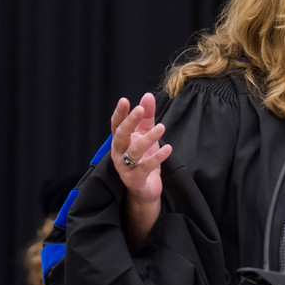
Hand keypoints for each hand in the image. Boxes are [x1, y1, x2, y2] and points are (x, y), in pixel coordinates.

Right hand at [111, 93, 171, 249]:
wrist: (145, 189)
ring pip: (134, 152)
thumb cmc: (144, 159)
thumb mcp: (145, 135)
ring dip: (147, 139)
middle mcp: (119, 154)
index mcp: (120, 142)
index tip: (125, 100)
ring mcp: (125, 167)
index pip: (116, 125)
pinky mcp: (135, 179)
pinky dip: (157, 157)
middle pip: (120, 136)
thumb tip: (147, 95)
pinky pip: (146, 167)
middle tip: (140, 110)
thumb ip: (147, 116)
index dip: (119, 113)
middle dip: (129, 122)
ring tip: (161, 127)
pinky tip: (168, 148)